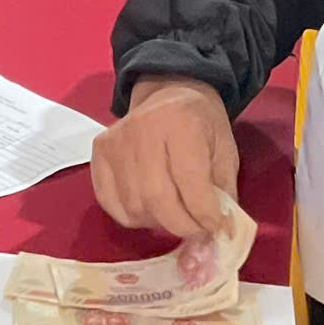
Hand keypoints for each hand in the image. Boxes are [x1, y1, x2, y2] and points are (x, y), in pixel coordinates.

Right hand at [90, 77, 240, 240]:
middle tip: (197, 230)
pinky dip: (134, 216)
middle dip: (182, 225)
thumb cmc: (201, 124)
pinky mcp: (98, 154)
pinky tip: (150, 207)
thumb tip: (219, 232)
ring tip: (175, 214)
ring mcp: (115, 142)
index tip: (216, 227)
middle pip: (157, 199)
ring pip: (134, 207)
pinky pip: (111, 203)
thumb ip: (223, 192)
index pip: (191, 183)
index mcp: (182, 123)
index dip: (206, 215)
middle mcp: (142, 131)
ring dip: (159, 222)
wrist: (169, 92)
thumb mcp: (225, 150)